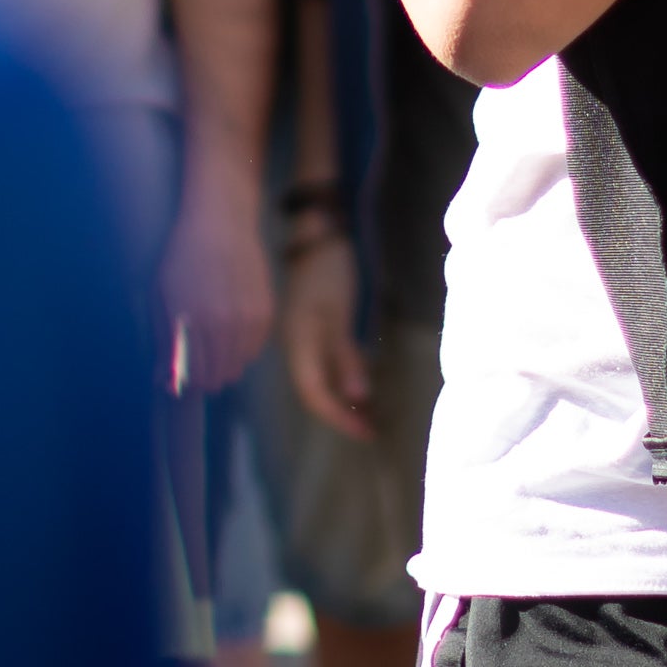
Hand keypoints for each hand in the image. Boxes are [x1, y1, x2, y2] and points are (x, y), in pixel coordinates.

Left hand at [163, 168, 275, 396]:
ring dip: (224, 362)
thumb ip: (164, 340)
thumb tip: (164, 381)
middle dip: (205, 376)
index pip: (194, 377)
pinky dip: (242, 347)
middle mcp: (223, 325)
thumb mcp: (162, 295)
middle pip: (219, 377)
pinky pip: (254, 349)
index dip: (186, 380)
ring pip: (239, 367)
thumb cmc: (182, 257)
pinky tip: (230, 325)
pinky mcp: (266, 313)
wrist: (221, 221)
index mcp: (192, 322)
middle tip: (196, 360)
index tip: (181, 375)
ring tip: (212, 338)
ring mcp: (248, 320)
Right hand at [281, 227, 371, 438]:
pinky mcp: (312, 327)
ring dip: (343, 398)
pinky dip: (343, 377)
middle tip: (372, 430)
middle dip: (342, 414)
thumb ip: (344, 355)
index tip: (367, 434)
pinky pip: (325, 362)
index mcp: (298, 344)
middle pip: (314, 392)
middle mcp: (295, 345)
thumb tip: (356, 396)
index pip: (314, 395)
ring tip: (369, 414)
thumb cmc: (328, 270)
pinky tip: (361, 383)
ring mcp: (301, 336)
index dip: (339, 418)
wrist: (315, 232)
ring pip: (319, 378)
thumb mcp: (339, 312)